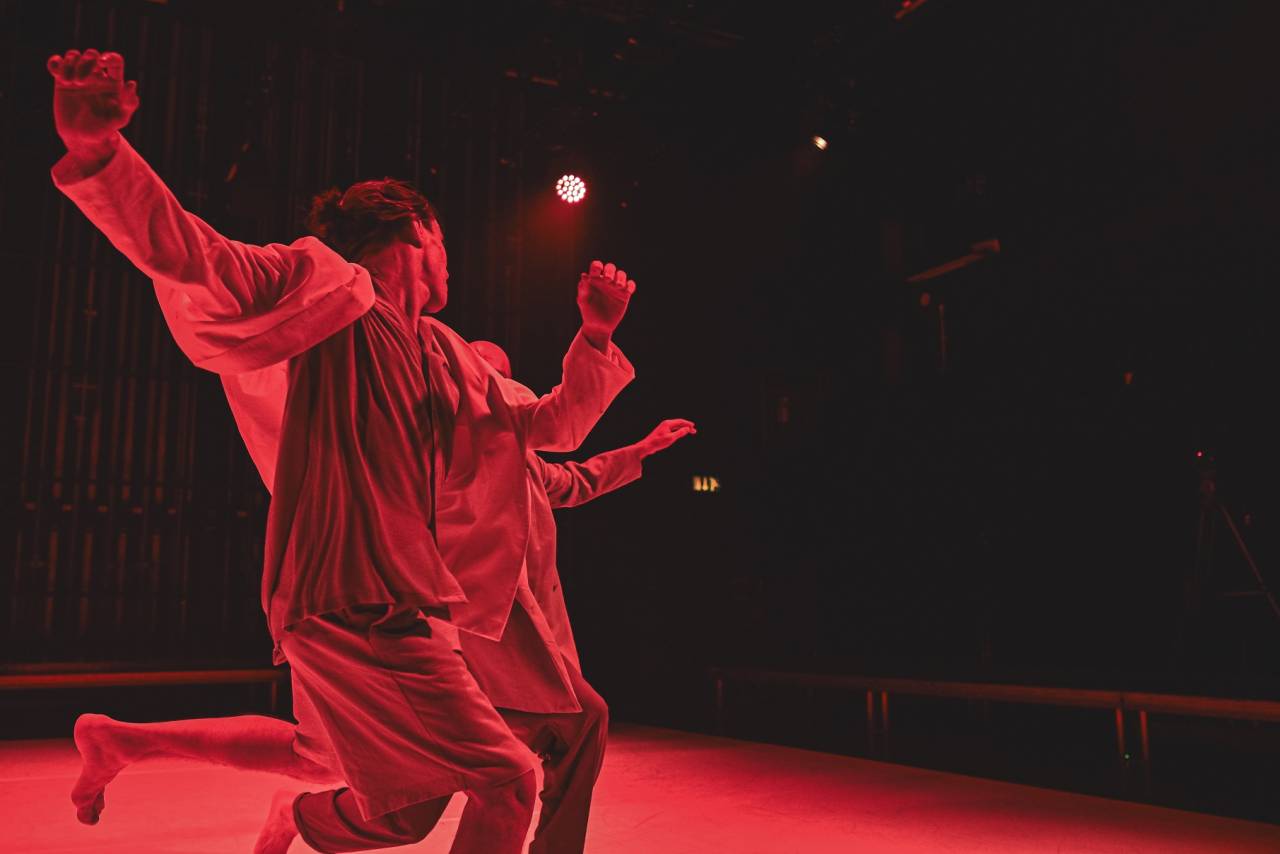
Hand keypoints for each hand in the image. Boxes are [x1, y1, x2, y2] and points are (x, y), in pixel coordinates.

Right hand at [47, 49, 138, 166]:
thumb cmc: (104, 129)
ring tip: (69, 82)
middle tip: (81, 83)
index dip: (109, 57)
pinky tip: (56, 74)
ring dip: (70, 63)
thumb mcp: (119, 119)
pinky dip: (55, 63)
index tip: (101, 63)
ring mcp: (78, 77)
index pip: (115, 60)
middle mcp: (96, 76)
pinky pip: (57, 63)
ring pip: (74, 55)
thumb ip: (128, 103)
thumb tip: (131, 83)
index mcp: (113, 83)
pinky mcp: (62, 81)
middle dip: (85, 63)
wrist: (81, 138)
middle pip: (92, 55)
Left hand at [577, 260, 634, 348]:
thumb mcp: (583, 300)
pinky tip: (627, 291)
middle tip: (608, 280)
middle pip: (611, 267)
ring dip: (621, 277)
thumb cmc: (588, 312)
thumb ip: (583, 288)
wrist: (598, 326)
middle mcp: (606, 281)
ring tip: (617, 286)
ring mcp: (616, 288)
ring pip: (621, 275)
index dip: (597, 266)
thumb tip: (584, 275)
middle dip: (610, 271)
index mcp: (594, 280)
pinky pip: (631, 285)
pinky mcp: (624, 295)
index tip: (596, 274)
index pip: (596, 266)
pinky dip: (630, 285)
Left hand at [638, 419, 695, 456]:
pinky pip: (672, 429)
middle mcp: (666, 424)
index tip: (694, 426)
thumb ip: (680, 433)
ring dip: (683, 429)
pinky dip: (678, 431)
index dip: (688, 424)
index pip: (680, 422)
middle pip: (679, 423)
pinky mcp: (662, 432)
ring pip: (676, 426)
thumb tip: (687, 429)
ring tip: (688, 432)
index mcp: (668, 423)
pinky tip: (680, 434)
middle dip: (686, 426)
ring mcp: (663, 427)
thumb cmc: (658, 442)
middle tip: (694, 431)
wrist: (647, 446)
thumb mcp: (671, 438)